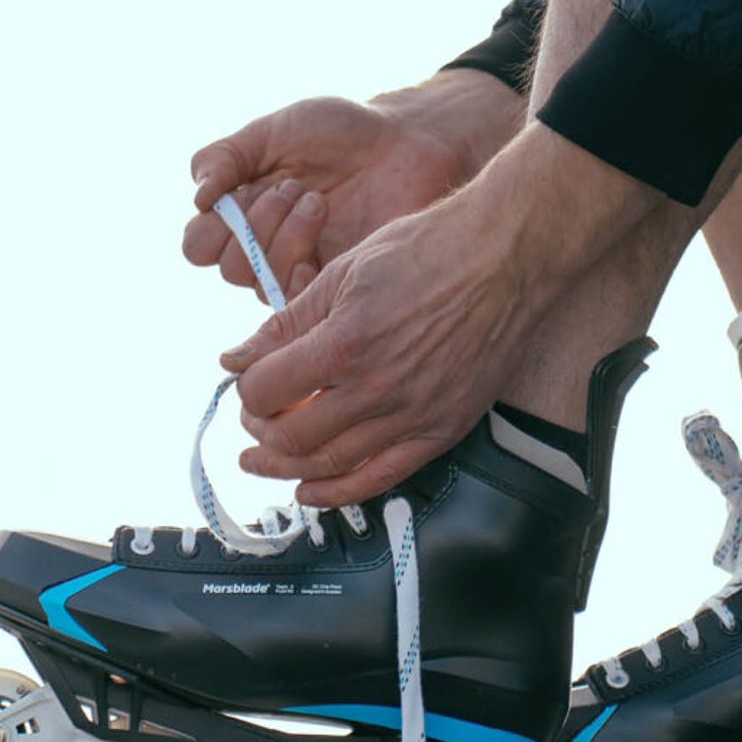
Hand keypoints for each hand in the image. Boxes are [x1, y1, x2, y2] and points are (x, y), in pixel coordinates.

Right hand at [183, 76, 521, 303]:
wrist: (405, 143)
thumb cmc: (340, 133)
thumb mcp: (274, 131)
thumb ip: (225, 157)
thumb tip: (197, 199)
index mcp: (241, 211)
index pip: (197, 246)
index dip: (211, 227)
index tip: (240, 190)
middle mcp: (263, 247)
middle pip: (227, 267)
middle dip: (255, 223)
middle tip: (294, 187)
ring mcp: (297, 268)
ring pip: (259, 283)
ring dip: (283, 238)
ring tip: (318, 201)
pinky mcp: (331, 286)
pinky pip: (297, 302)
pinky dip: (299, 271)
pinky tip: (322, 239)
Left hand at [223, 125, 650, 503]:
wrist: (506, 257)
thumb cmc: (429, 250)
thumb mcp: (343, 272)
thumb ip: (286, 322)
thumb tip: (235, 357)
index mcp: (345, 343)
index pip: (265, 390)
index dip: (246, 388)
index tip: (248, 379)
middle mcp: (377, 389)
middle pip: (291, 437)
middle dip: (260, 431)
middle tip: (254, 420)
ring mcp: (413, 415)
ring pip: (330, 465)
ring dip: (287, 466)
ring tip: (264, 459)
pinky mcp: (442, 430)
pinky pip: (381, 478)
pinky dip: (339, 490)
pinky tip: (311, 489)